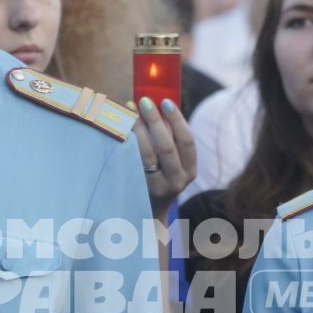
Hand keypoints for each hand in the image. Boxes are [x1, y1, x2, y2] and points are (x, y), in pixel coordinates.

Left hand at [134, 97, 196, 220]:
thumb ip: (170, 139)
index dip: (177, 120)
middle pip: (167, 147)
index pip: (187, 141)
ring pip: (147, 154)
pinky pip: (133, 162)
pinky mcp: (139, 189)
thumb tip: (157, 104)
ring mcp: (157, 187)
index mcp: (190, 170)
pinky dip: (128, 142)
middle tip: (144, 101)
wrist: (149, 212)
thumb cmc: (162, 176)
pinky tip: (122, 127)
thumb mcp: (174, 163)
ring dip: (138, 129)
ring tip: (129, 109)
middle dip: (155, 121)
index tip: (165, 101)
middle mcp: (177, 180)